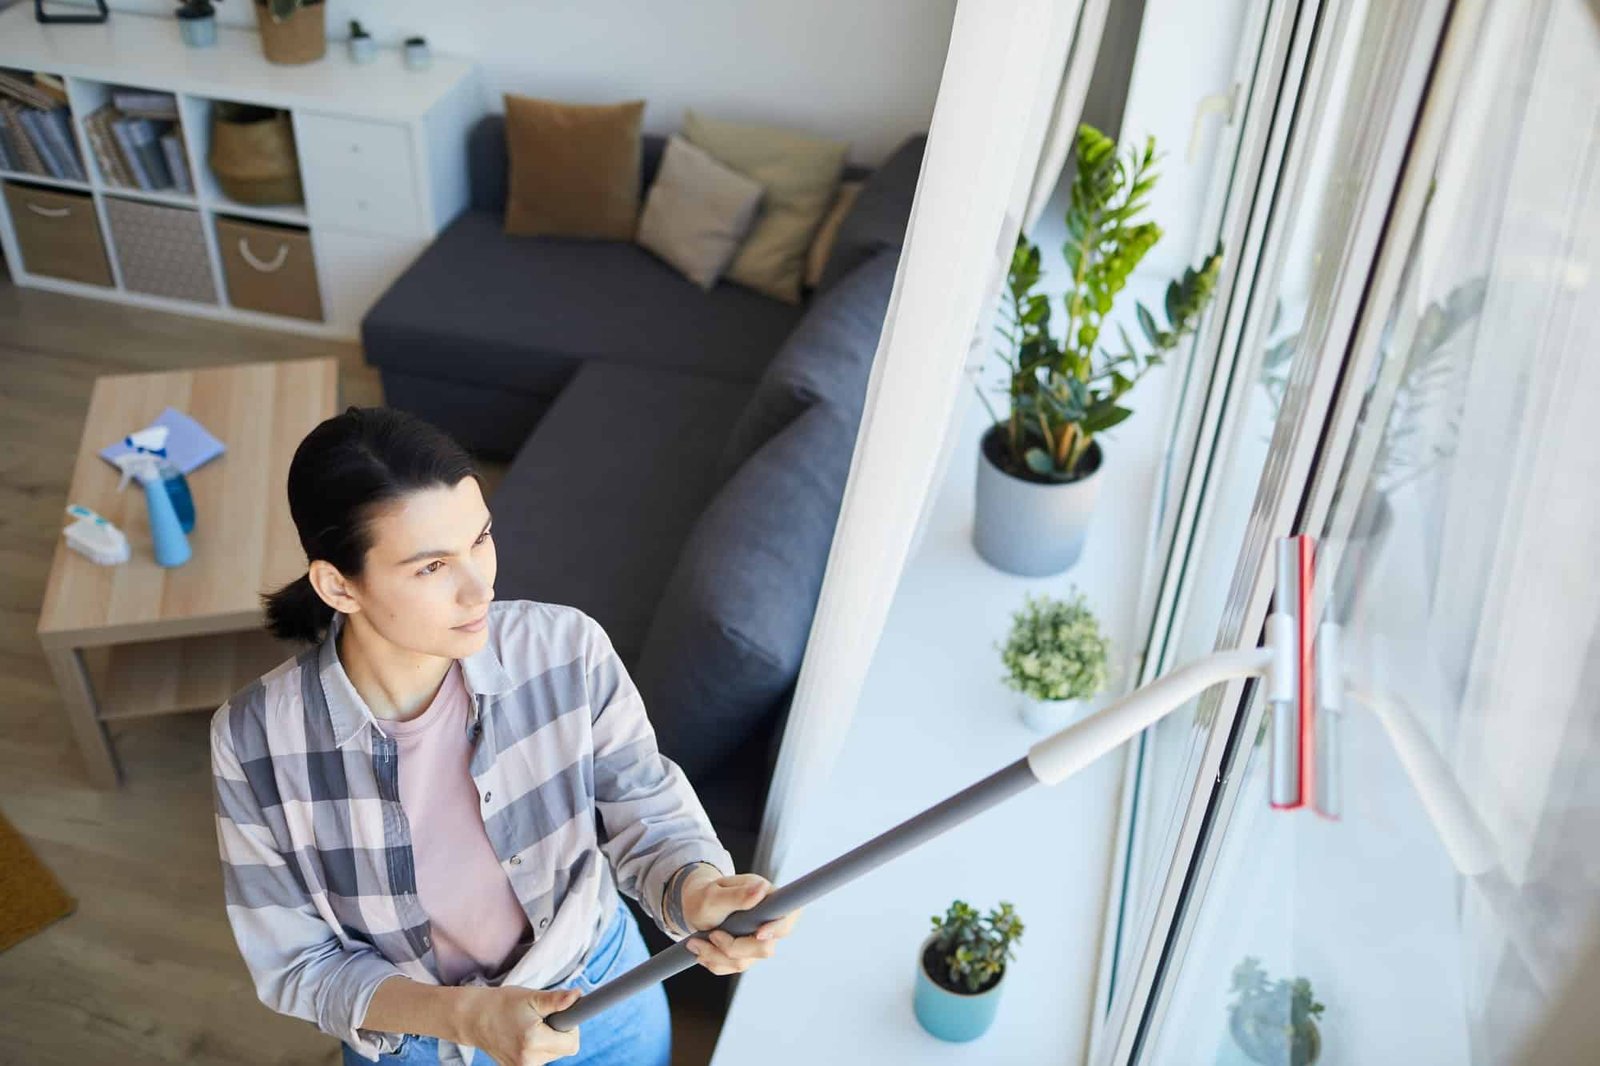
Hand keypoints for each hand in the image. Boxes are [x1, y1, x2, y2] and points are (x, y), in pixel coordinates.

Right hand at [458, 985, 582, 1064]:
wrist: (475, 1019)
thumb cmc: (503, 1004)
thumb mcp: (531, 997)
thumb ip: (556, 1000)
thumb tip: (578, 996)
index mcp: (534, 1041)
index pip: (572, 1044)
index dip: (571, 1027)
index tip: (561, 1015)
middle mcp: (529, 1060)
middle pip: (563, 1050)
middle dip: (559, 1033)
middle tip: (541, 1018)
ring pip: (552, 1055)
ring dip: (548, 1041)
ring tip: (529, 1027)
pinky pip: (540, 1059)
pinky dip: (538, 1047)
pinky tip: (524, 1036)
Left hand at [679, 868, 801, 975]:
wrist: (694, 907)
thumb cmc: (704, 895)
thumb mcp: (714, 894)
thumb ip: (737, 895)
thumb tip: (762, 889)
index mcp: (767, 898)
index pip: (787, 917)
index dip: (778, 928)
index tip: (759, 934)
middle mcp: (767, 921)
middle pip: (765, 948)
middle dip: (733, 947)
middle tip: (711, 936)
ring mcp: (758, 941)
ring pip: (745, 962)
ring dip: (716, 956)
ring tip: (695, 943)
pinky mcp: (747, 954)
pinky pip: (732, 967)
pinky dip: (714, 961)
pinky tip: (702, 950)